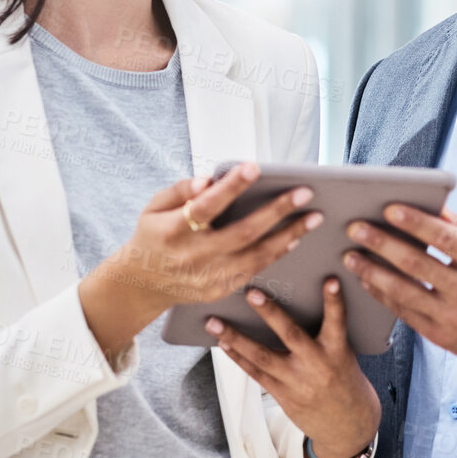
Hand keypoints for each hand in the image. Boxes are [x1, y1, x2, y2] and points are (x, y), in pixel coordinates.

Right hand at [78, 162, 321, 360]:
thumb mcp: (154, 207)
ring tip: (313, 217)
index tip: (255, 167)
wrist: (143, 284)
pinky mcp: (219, 290)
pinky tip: (294, 239)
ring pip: (256, 256)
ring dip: (288, 235)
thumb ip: (180, 190)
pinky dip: (276, 254)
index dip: (231, 187)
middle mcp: (193, 256)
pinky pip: (254, 270)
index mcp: (174, 231)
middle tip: (305, 192)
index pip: (206, 206)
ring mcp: (208, 277)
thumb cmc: (154, 235)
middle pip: (242, 233)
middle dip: (277, 211)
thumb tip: (209, 180)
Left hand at [205, 278, 379, 457]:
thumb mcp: (343, 354)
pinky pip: (256, 374)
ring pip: (262, 357)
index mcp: (337, 352)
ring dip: (235, 338)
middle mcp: (316, 366)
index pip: (338, 323)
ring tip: (213, 322)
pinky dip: (237, 357)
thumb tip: (296, 301)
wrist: (348, 423)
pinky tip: (222, 343)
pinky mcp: (282, 395)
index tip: (330, 280)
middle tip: (252, 292)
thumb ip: (325, 332)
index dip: (334, 302)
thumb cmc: (343, 377)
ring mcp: (297, 382)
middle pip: (291, 335)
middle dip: (271, 313)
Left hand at [343, 206, 456, 367]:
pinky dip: (382, 295)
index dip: (414, 222)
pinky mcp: (441, 336)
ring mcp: (453, 317)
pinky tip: (368, 280)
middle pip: (416, 264)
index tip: (388, 208)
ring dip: (372, 271)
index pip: (444, 238)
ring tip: (350, 256)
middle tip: (355, 228)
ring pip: (403, 291)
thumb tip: (434, 207)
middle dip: (381, 243)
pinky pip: (404, 313)